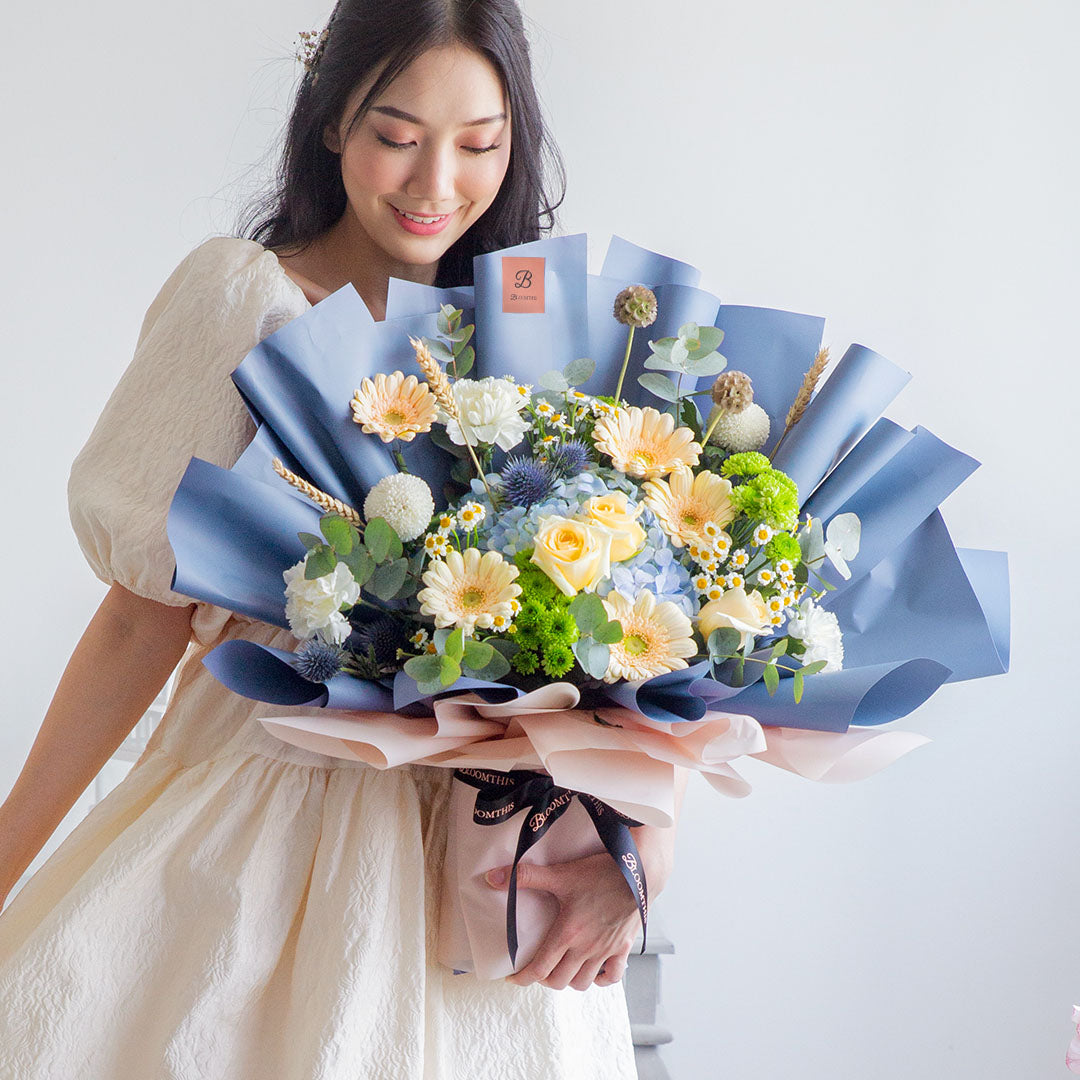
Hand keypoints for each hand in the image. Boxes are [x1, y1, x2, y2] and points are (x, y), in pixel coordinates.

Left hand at [485, 852, 640, 990]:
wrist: (639, 872)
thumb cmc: (599, 872)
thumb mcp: (560, 873)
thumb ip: (524, 876)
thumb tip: (491, 877)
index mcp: (567, 933)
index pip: (540, 969)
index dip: (522, 978)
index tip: (512, 979)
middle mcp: (586, 948)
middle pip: (559, 981)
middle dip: (544, 979)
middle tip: (538, 968)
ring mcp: (606, 951)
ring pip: (583, 983)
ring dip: (569, 980)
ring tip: (562, 969)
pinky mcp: (623, 948)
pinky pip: (612, 977)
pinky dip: (601, 980)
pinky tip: (594, 971)